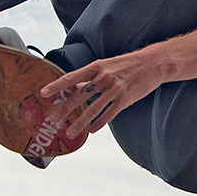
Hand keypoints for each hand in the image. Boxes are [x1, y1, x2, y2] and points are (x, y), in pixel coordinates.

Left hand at [40, 49, 168, 134]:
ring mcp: (114, 88)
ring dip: (80, 122)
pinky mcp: (125, 99)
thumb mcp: (106, 65)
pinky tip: (92, 130)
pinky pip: (109, 114)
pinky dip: (99, 123)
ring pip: (92, 109)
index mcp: (96, 67)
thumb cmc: (127, 64)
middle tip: (54, 119)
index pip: (71, 77)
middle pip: (79, 96)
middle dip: (65, 109)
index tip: (44, 93)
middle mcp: (103, 77)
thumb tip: (75, 85)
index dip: (57, 86)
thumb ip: (90, 76)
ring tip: (70, 132)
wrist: (152, 63)